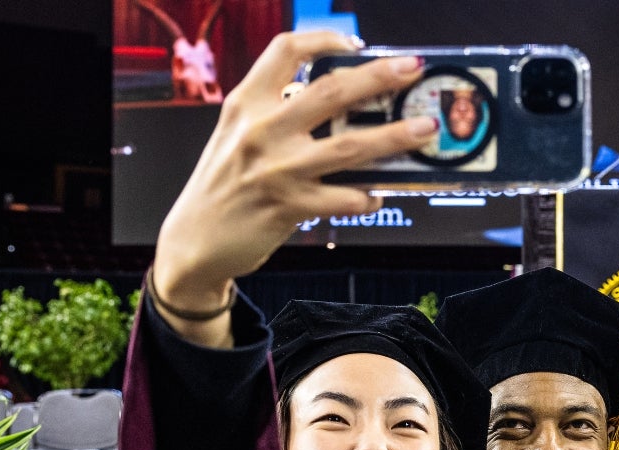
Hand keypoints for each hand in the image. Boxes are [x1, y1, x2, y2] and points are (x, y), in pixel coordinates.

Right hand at [150, 31, 434, 342]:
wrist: (194, 240)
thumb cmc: (224, 184)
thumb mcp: (237, 135)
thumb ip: (277, 113)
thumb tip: (337, 101)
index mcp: (246, 103)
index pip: (285, 51)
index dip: (324, 40)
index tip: (357, 43)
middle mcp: (261, 130)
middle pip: (330, 91)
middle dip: (378, 77)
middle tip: (413, 69)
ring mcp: (276, 169)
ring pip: (348, 146)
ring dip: (393, 136)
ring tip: (424, 129)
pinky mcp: (288, 207)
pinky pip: (341, 199)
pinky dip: (365, 198)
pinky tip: (376, 196)